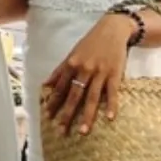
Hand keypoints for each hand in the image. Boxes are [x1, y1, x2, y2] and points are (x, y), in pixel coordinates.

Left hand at [44, 14, 135, 135]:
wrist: (112, 30)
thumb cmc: (90, 43)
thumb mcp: (72, 54)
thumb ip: (60, 71)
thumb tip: (45, 85)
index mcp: (71, 64)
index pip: (60, 88)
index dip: (53, 102)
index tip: (47, 116)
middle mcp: (84, 69)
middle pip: (74, 95)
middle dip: (66, 114)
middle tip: (61, 130)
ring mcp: (100, 72)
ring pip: (92, 97)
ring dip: (87, 115)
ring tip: (83, 131)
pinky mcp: (115, 74)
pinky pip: (112, 92)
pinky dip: (111, 105)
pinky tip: (109, 118)